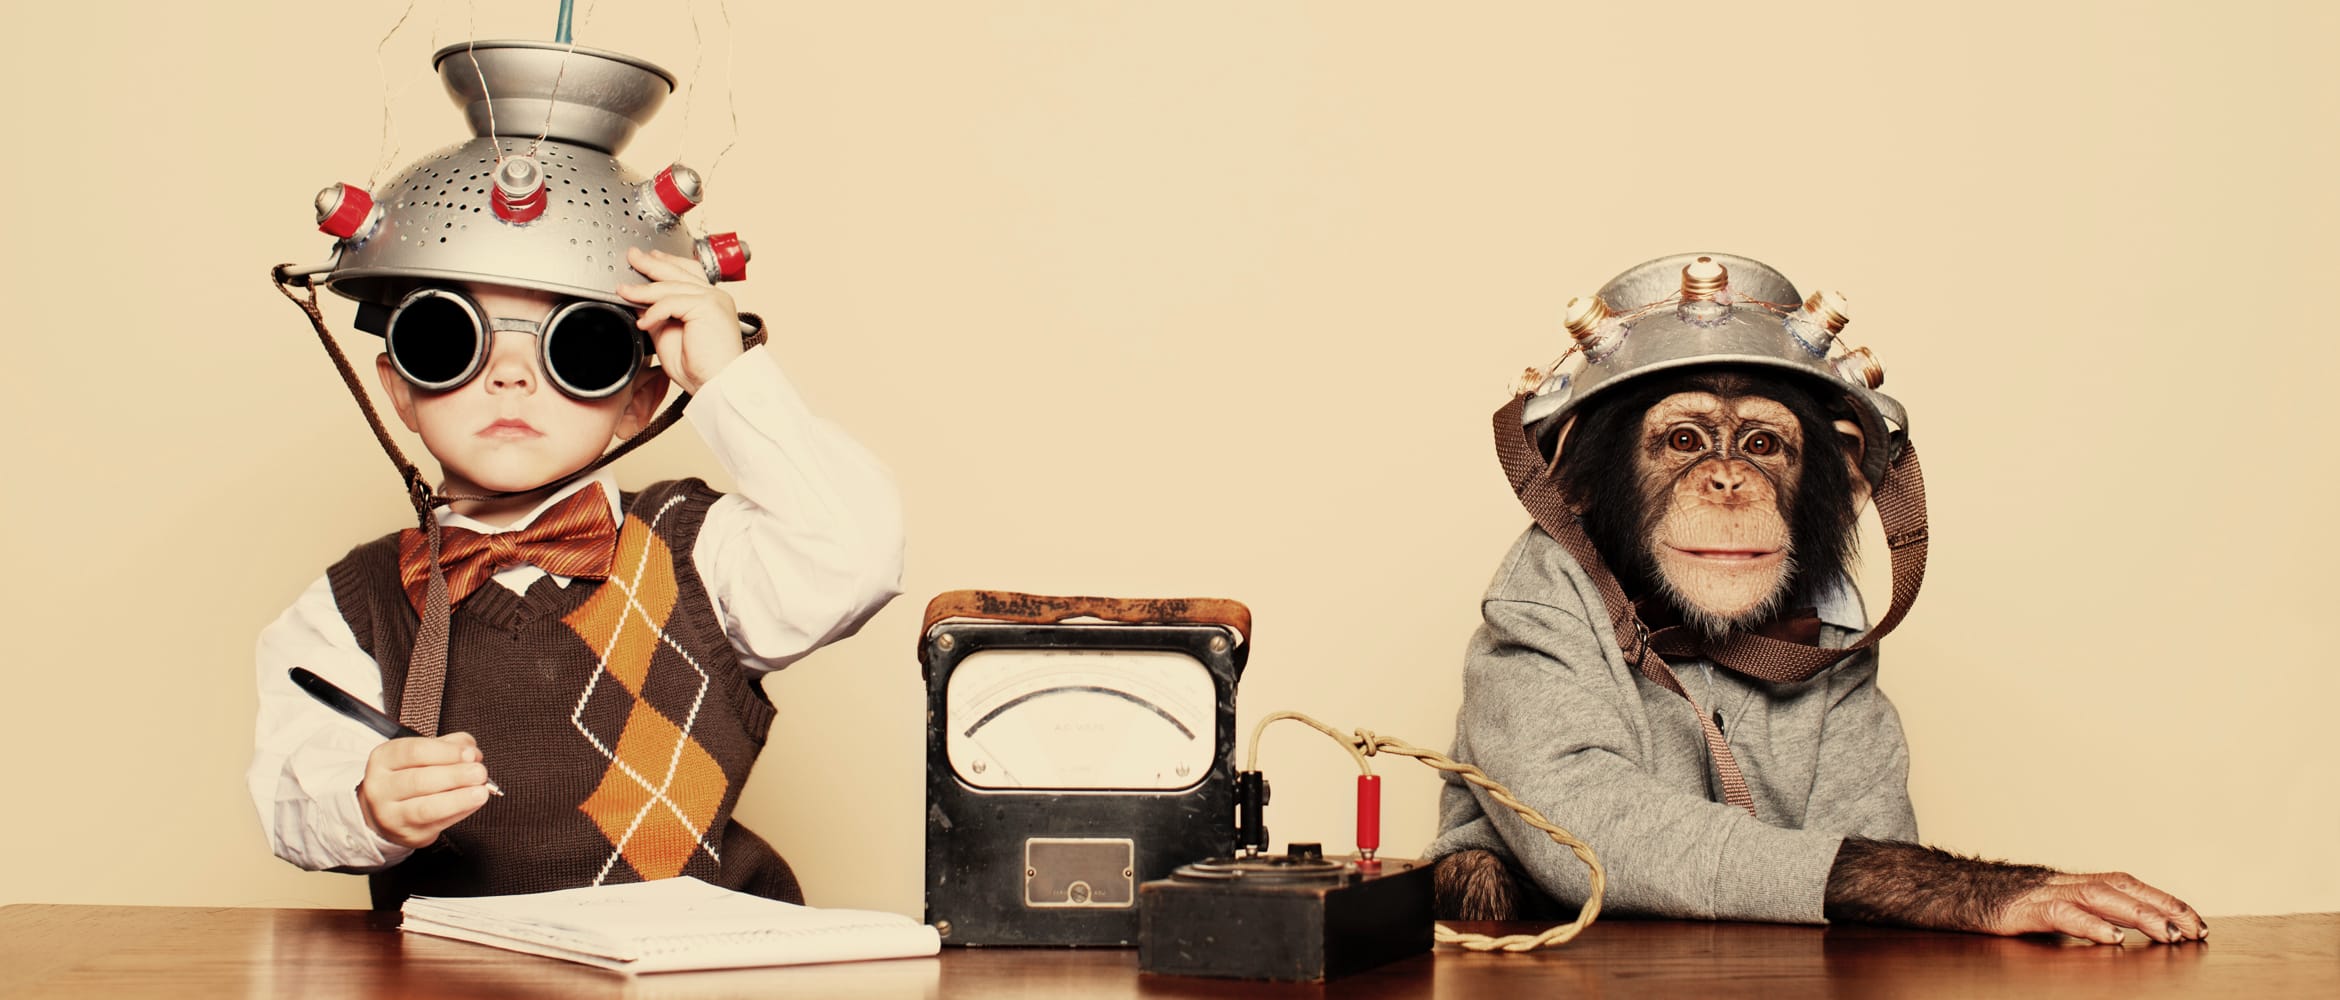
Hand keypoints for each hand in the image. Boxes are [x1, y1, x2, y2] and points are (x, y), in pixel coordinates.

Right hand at [357, 732, 494, 848]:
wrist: (386, 810)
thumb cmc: (409, 775)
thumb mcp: (423, 753)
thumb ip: (449, 746)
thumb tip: (471, 752)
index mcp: (384, 758)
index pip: (414, 752)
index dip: (446, 752)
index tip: (470, 754)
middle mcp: (380, 786)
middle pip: (419, 780)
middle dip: (455, 776)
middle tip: (479, 773)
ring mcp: (390, 814)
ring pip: (425, 808)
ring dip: (459, 799)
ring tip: (480, 792)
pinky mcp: (407, 834)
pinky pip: (436, 824)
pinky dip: (459, 812)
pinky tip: (472, 804)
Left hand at [617, 246, 745, 394]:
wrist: (717, 383)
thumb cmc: (700, 368)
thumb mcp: (668, 334)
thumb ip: (657, 314)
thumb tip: (638, 300)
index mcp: (709, 302)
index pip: (688, 272)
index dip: (667, 262)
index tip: (649, 258)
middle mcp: (714, 296)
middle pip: (679, 270)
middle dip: (652, 263)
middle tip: (633, 257)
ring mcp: (713, 299)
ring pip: (671, 285)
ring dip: (643, 290)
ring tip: (624, 292)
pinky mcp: (708, 306)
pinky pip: (671, 302)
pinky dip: (654, 312)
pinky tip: (644, 323)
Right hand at [1984, 871, 2207, 944]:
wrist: (1948, 890)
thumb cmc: (1994, 903)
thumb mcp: (2044, 909)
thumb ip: (2077, 916)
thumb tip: (2113, 932)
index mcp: (2070, 883)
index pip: (2127, 884)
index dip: (2162, 899)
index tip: (2194, 920)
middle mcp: (2062, 883)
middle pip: (2122, 886)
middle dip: (2163, 906)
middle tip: (2194, 928)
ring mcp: (2042, 893)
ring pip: (2099, 896)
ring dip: (2138, 914)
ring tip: (2167, 933)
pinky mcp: (2023, 910)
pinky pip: (2061, 914)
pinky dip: (2089, 924)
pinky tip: (2112, 938)